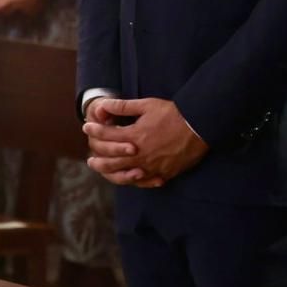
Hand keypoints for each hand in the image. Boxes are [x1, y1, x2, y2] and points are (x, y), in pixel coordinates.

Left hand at [83, 97, 207, 186]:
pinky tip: (128, 178)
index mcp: (134, 136)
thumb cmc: (174, 114)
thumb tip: (103, 104)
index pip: (106, 135)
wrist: (200, 126)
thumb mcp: (148, 105)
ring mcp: (150, 166)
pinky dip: (133, 181)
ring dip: (110, 173)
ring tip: (104, 171)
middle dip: (97, 158)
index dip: (94, 130)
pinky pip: (143, 182)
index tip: (87, 127)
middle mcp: (139, 154)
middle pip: (110, 160)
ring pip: (123, 174)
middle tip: (90, 159)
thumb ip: (123, 106)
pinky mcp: (163, 173)